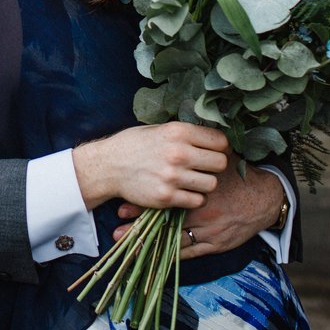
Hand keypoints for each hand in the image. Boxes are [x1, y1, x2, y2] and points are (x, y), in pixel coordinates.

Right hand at [72, 122, 227, 210]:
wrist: (109, 166)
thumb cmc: (135, 145)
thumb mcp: (160, 129)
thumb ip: (186, 133)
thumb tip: (215, 137)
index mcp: (178, 131)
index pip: (220, 141)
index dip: (221, 147)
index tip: (214, 151)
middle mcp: (178, 153)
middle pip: (220, 163)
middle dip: (215, 165)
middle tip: (205, 167)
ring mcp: (172, 176)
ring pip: (211, 184)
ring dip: (205, 183)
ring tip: (193, 179)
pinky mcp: (166, 196)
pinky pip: (197, 200)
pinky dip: (194, 198)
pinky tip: (184, 191)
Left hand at [114, 160, 284, 259]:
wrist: (266, 198)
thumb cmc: (239, 176)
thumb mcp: (218, 159)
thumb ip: (197, 153)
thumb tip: (173, 138)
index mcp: (199, 190)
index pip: (164, 197)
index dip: (142, 202)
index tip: (122, 205)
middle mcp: (202, 213)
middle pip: (164, 222)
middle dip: (139, 226)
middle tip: (116, 228)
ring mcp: (208, 232)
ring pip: (173, 241)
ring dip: (148, 244)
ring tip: (125, 244)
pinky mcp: (214, 245)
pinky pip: (188, 253)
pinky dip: (169, 255)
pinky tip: (152, 256)